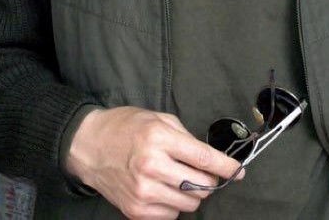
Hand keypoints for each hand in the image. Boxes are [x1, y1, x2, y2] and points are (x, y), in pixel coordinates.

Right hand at [65, 106, 243, 218]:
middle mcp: (152, 166)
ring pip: (189, 204)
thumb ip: (185, 137)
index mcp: (159, 138)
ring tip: (180, 179)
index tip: (239, 171)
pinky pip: (171, 215)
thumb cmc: (126, 127)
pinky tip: (165, 189)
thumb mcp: (158, 118)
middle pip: (200, 185)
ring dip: (192, 194)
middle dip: (209, 180)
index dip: (226, 167)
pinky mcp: (136, 210)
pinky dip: (174, 204)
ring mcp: (143, 192)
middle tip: (204, 172)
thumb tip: (209, 158)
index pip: (204, 158)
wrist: (89, 146)